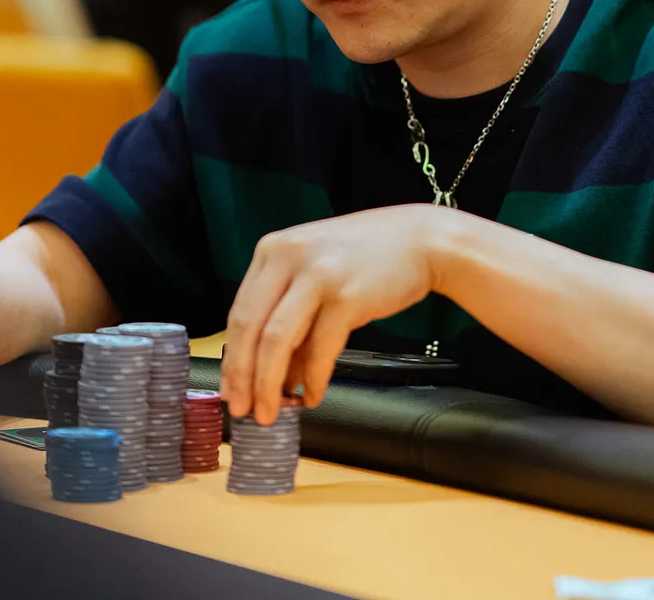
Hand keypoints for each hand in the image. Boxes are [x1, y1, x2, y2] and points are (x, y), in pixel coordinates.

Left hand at [222, 204, 457, 424]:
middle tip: (244, 411)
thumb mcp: (317, 270)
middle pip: (250, 328)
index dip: (231, 358)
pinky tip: (312, 395)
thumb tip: (272, 373)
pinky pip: (320, 348)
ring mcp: (318, 275)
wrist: (422, 240)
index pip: (239, 312)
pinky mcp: (347, 296)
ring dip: (269, 384)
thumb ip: (291, 311)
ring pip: (276, 341)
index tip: (231, 390)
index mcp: (273, 249)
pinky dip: (313, 378)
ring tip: (271, 413)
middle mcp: (288, 257)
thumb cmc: (368, 257)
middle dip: (243, 377)